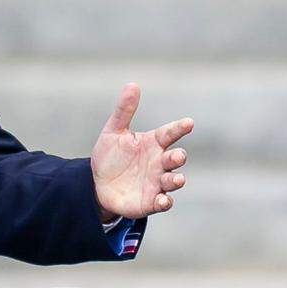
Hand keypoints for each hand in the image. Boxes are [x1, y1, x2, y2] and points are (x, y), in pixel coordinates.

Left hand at [90, 83, 193, 220]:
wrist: (97, 184)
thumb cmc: (110, 156)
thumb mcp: (113, 132)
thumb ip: (124, 110)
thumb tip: (133, 84)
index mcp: (153, 143)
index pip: (169, 133)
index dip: (179, 128)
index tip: (188, 122)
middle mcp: (159, 163)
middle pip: (175, 159)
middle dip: (178, 157)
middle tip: (176, 156)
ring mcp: (157, 183)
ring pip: (173, 181)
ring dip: (176, 180)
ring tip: (177, 179)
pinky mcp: (150, 201)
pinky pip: (162, 203)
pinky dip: (165, 202)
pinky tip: (164, 200)